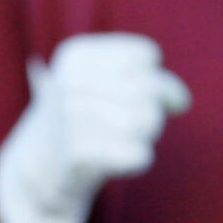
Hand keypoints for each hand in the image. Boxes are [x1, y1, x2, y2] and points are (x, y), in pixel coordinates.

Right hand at [0, 35, 190, 222]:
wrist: (41, 167)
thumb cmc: (87, 118)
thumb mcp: (110, 85)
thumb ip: (155, 82)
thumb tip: (182, 101)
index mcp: (75, 55)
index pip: (146, 55)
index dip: (147, 77)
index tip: (123, 92)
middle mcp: (68, 81)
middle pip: (150, 88)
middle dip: (151, 109)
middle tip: (126, 123)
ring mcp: (70, 117)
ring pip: (148, 120)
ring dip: (144, 135)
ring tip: (118, 140)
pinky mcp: (77, 153)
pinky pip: (140, 155)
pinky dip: (136, 160)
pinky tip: (113, 159)